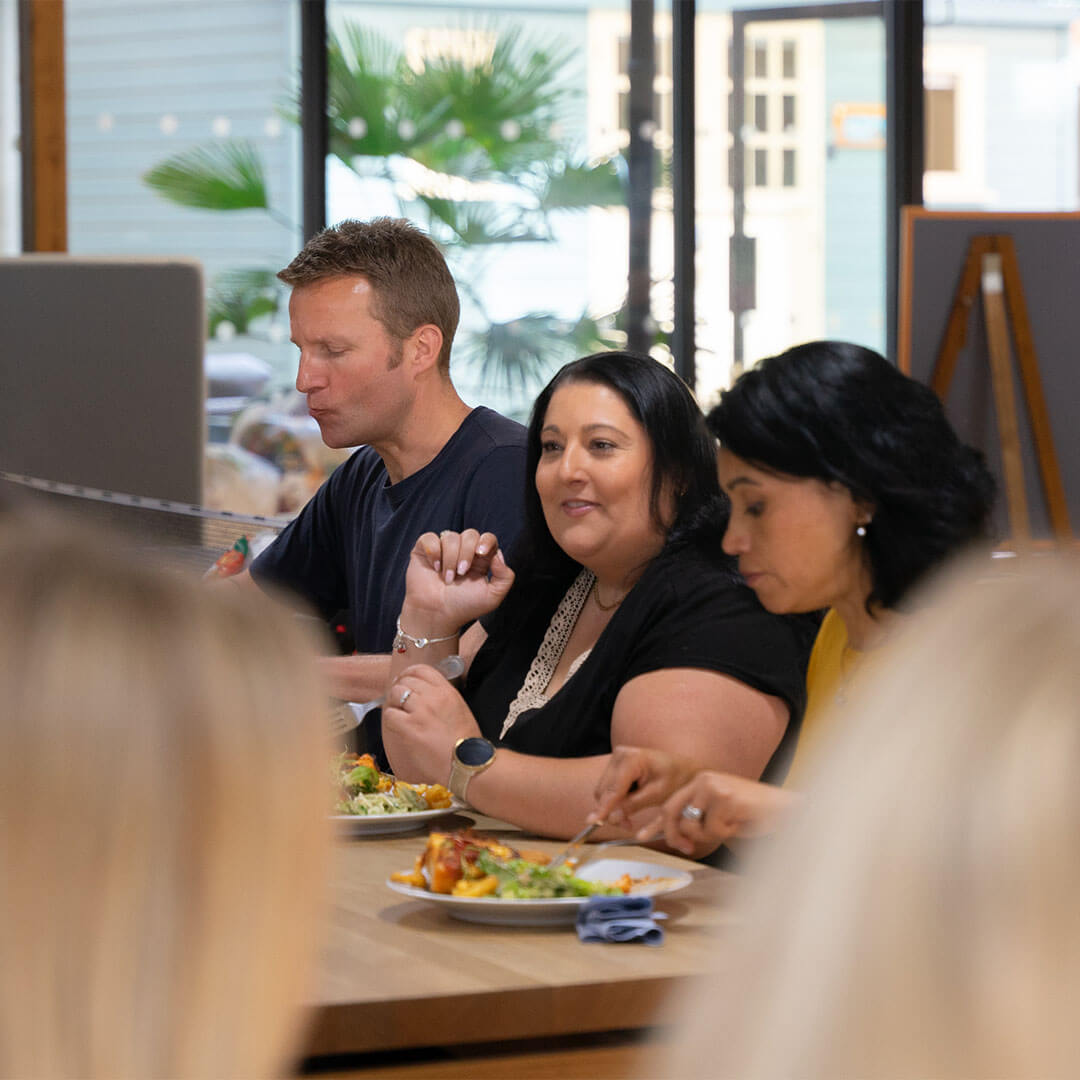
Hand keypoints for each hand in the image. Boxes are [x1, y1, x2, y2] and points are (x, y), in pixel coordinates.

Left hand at [382, 663, 481, 783]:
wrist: (466, 764)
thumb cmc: (464, 743)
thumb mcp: (459, 710)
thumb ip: (442, 698)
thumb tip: (422, 694)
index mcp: (447, 691)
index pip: (422, 669)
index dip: (409, 674)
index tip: (405, 681)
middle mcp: (434, 697)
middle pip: (406, 680)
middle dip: (399, 689)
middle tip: (398, 701)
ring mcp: (421, 711)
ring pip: (396, 693)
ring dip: (393, 703)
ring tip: (398, 714)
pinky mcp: (409, 727)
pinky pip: (390, 714)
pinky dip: (391, 719)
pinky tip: (398, 727)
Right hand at [401, 530, 514, 633]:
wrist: (437, 615)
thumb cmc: (464, 607)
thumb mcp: (493, 597)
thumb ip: (505, 576)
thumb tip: (498, 555)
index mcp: (482, 559)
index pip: (488, 538)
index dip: (486, 541)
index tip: (481, 553)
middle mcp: (464, 551)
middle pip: (470, 534)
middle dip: (466, 553)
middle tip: (461, 573)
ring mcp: (444, 549)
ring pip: (450, 536)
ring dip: (449, 559)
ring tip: (446, 578)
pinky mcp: (425, 550)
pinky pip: (429, 538)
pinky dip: (433, 551)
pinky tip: (434, 567)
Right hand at [588, 746, 698, 828]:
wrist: (683, 768)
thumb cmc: (675, 779)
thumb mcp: (656, 795)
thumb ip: (632, 805)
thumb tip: (611, 818)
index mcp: (632, 759)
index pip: (614, 788)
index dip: (604, 807)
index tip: (593, 822)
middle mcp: (620, 754)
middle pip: (604, 790)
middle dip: (612, 810)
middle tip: (627, 825)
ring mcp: (617, 758)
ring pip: (604, 791)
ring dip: (613, 807)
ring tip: (629, 819)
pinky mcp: (616, 765)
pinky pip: (608, 788)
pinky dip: (615, 801)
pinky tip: (628, 806)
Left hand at [656, 772, 796, 855]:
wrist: (785, 809)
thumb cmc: (753, 815)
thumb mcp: (719, 817)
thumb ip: (697, 820)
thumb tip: (675, 835)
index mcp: (700, 782)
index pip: (670, 803)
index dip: (657, 823)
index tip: (642, 835)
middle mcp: (703, 780)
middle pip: (672, 812)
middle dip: (676, 835)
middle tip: (688, 848)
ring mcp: (713, 787)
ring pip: (693, 824)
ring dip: (711, 834)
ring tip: (731, 825)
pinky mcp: (725, 797)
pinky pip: (713, 828)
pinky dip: (726, 832)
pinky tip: (740, 822)